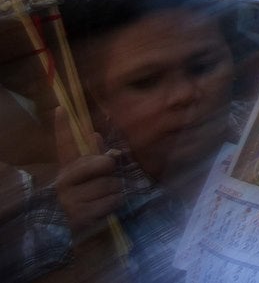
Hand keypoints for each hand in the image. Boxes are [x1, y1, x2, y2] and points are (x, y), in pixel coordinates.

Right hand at [53, 108, 120, 236]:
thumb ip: (96, 159)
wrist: (82, 235)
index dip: (63, 126)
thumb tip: (98, 137)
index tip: (60, 107)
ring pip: (112, 184)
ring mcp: (70, 199)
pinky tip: (103, 212)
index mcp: (69, 170)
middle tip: (106, 182)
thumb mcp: (93, 179)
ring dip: (115, 193)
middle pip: (104, 163)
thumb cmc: (90, 202)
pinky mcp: (80, 215)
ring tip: (102, 201)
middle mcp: (64, 182)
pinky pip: (112, 201)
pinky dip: (115, 206)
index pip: (64, 145)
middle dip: (112, 172)